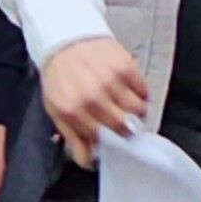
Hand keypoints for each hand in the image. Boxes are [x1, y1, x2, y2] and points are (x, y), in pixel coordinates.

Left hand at [36, 37, 152, 165]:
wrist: (65, 40)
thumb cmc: (60, 76)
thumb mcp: (56, 108)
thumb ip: (72, 136)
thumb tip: (88, 161)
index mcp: (71, 109)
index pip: (100, 139)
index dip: (110, 144)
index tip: (114, 143)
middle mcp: (91, 96)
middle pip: (123, 127)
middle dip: (126, 131)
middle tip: (125, 128)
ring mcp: (109, 81)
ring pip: (137, 111)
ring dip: (137, 114)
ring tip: (130, 110)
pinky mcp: (125, 67)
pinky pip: (143, 91)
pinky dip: (142, 96)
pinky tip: (132, 93)